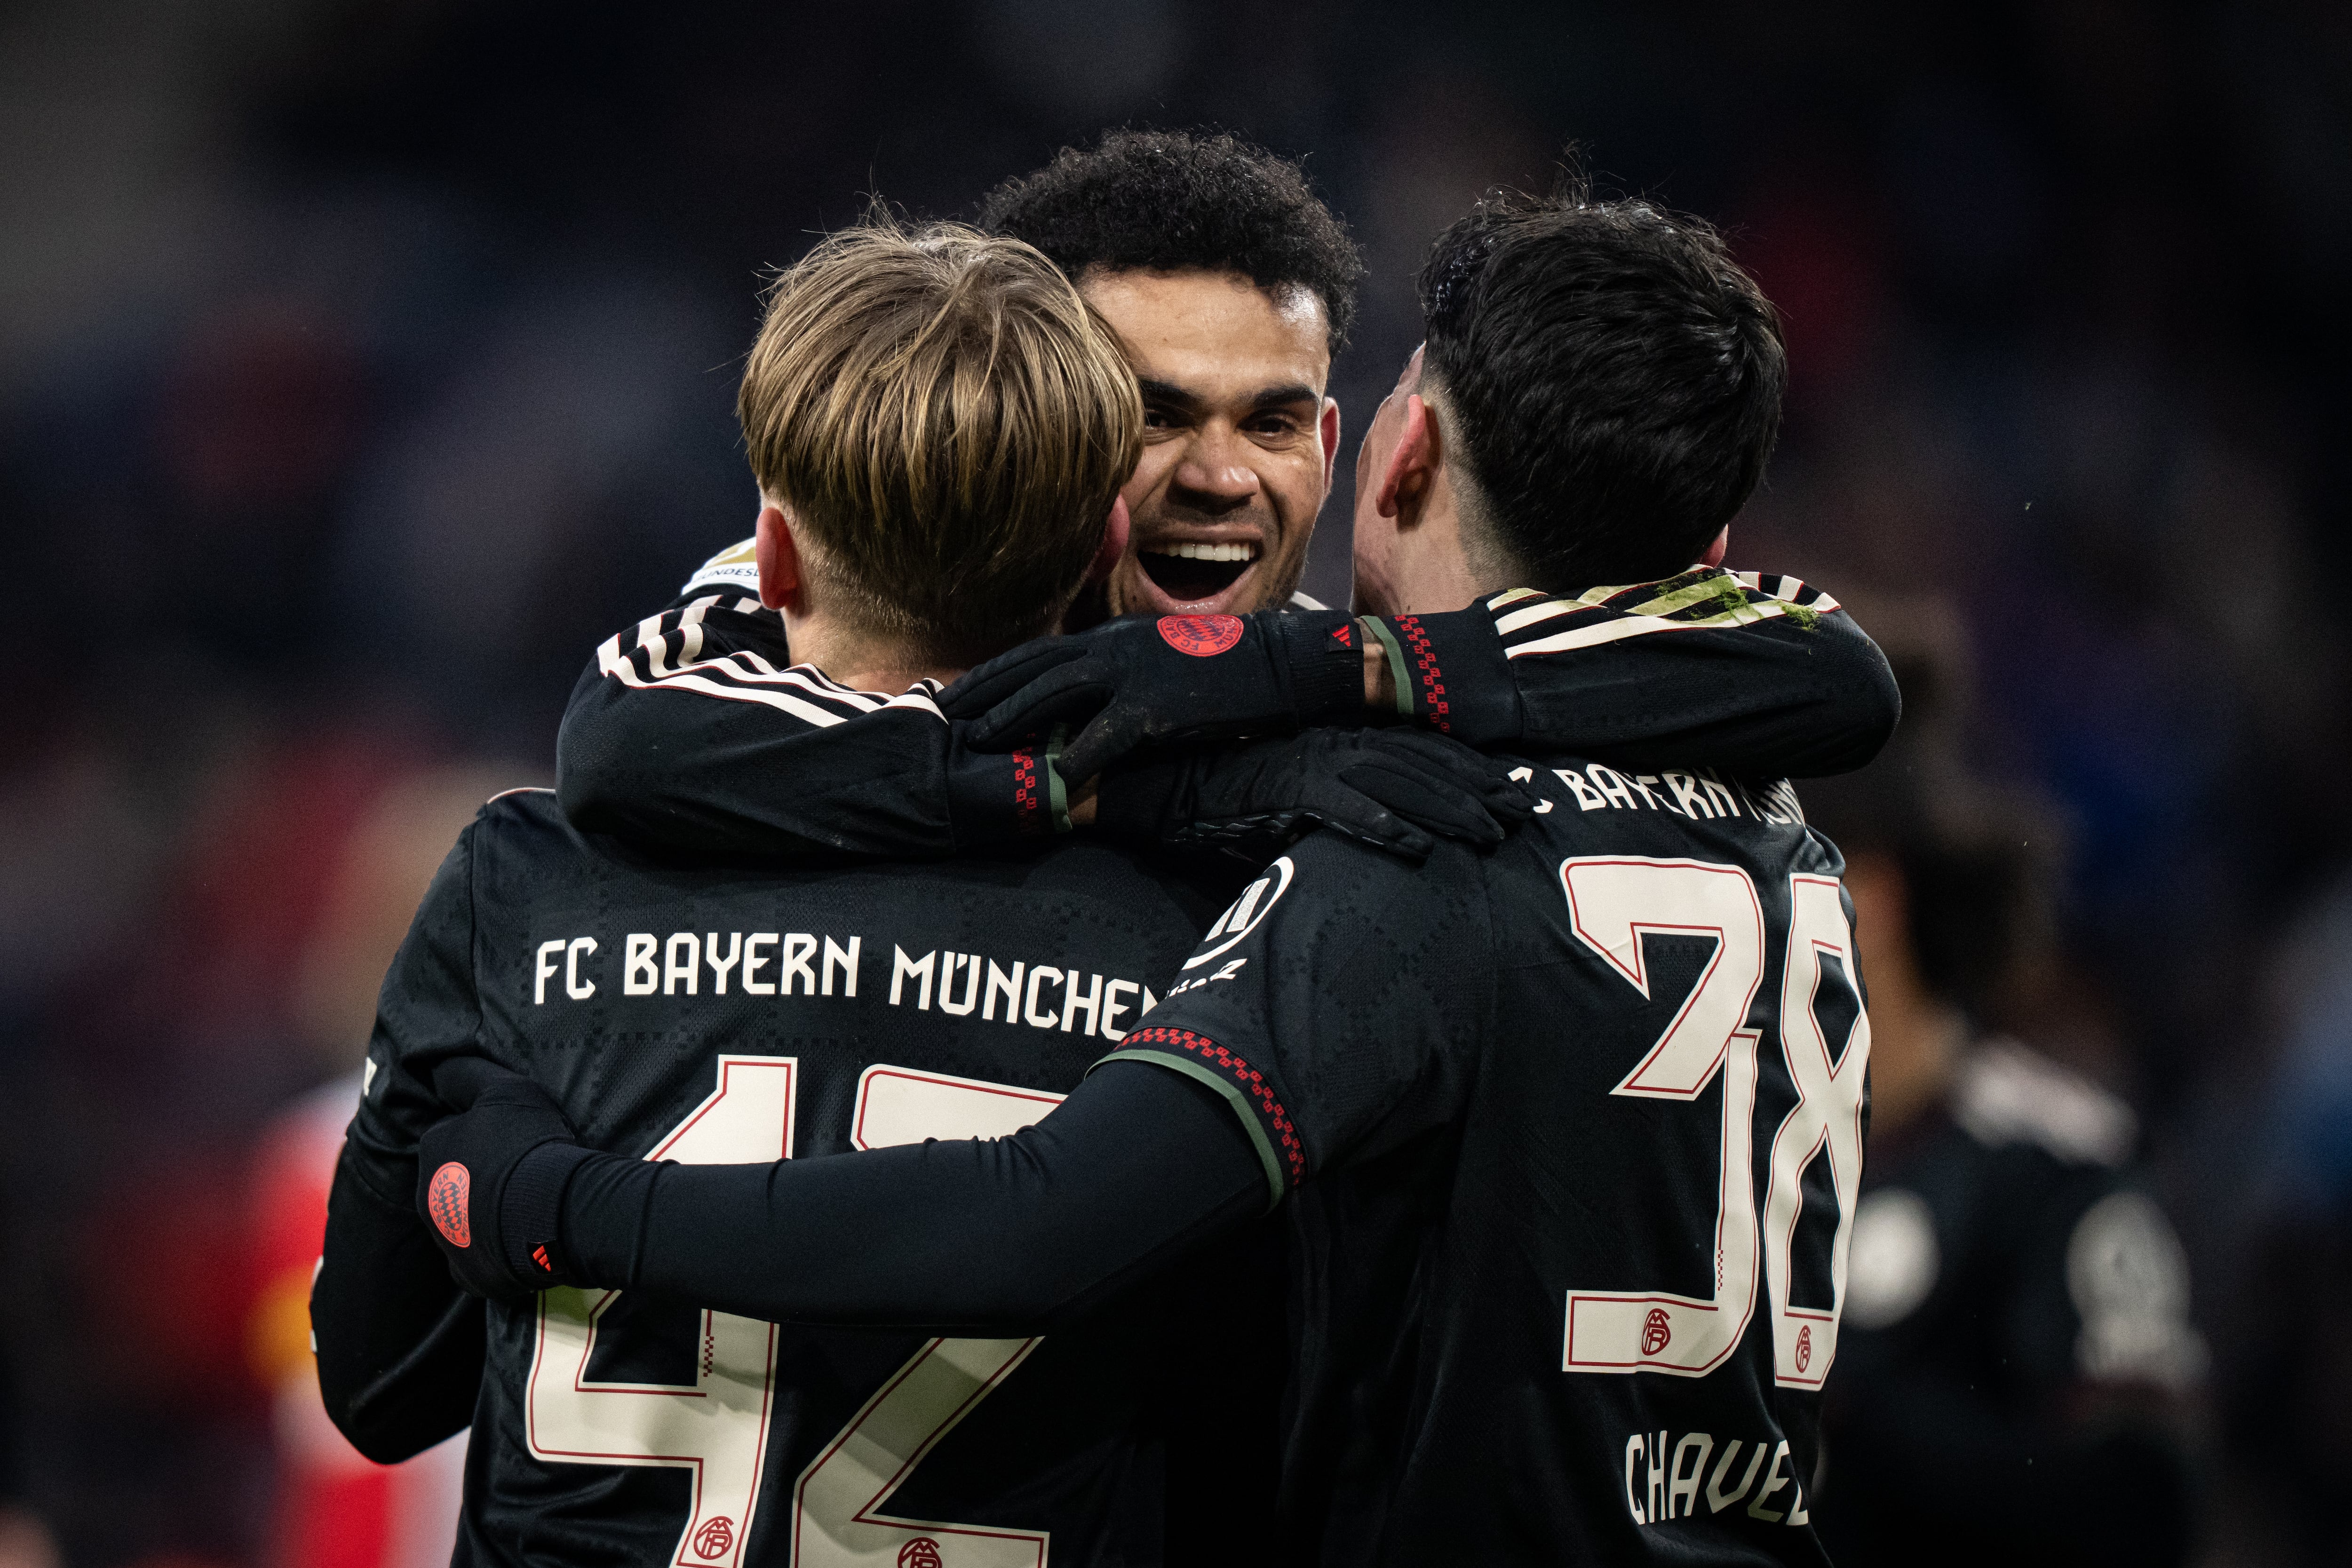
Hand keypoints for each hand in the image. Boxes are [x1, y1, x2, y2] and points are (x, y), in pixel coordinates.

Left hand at [417, 1059, 593, 1300]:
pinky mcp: (470, 1276)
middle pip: (453, 1183)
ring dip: (488, 1216)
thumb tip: (436, 1065)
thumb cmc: (529, 1143)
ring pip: (465, 1223)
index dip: (483, 1136)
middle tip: (524, 1174)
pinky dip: (498, 1253)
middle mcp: (428, 1199)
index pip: (450, 1138)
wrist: (552, 1209)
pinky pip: (481, 1261)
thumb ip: (465, 1075)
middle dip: (480, 1179)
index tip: (514, 1139)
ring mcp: (448, 1241)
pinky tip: (526, 1241)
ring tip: (530, 1208)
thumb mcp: (504, 1089)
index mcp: (433, 1150)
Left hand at [941, 610, 1364, 782]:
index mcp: (1110, 637)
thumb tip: (1078, 701)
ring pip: (1053, 697)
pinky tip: (1051, 779)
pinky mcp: (1158, 709)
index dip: (987, 676)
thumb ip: (1116, 672)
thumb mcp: (1158, 656)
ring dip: (1011, 723)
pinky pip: (1106, 736)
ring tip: (974, 748)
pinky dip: (1077, 757)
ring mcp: (1133, 675)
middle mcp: (1112, 649)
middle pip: (1029, 672)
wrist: (1280, 663)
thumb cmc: (1222, 665)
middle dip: (980, 698)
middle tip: (938, 723)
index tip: (950, 696)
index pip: (1032, 654)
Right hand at [1103, 728, 1536, 862]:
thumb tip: (1377, 831)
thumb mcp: (1288, 796)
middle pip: (1421, 762)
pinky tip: (1418, 850)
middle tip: (1527, 811)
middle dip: (1478, 787)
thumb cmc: (1217, 792)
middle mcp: (1330, 743)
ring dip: (1448, 810)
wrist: (1153, 779)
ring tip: (1492, 835)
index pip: (1417, 750)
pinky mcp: (1282, 786)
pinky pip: (1341, 809)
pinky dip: (1382, 828)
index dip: (1469, 769)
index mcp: (1335, 740)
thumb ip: (1332, 806)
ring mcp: (1308, 761)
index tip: (1514, 789)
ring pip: (1396, 783)